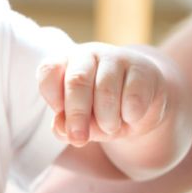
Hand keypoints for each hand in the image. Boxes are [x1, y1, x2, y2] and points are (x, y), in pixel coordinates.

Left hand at [37, 42, 169, 146]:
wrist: (140, 106)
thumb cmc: (100, 112)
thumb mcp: (79, 123)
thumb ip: (64, 126)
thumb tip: (61, 127)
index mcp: (65, 63)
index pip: (49, 70)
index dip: (52, 95)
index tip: (59, 113)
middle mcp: (88, 54)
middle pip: (77, 80)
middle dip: (76, 114)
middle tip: (79, 138)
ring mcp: (116, 57)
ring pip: (106, 91)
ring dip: (106, 120)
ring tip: (110, 126)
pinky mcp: (142, 69)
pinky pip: (133, 98)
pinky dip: (130, 116)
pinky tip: (130, 116)